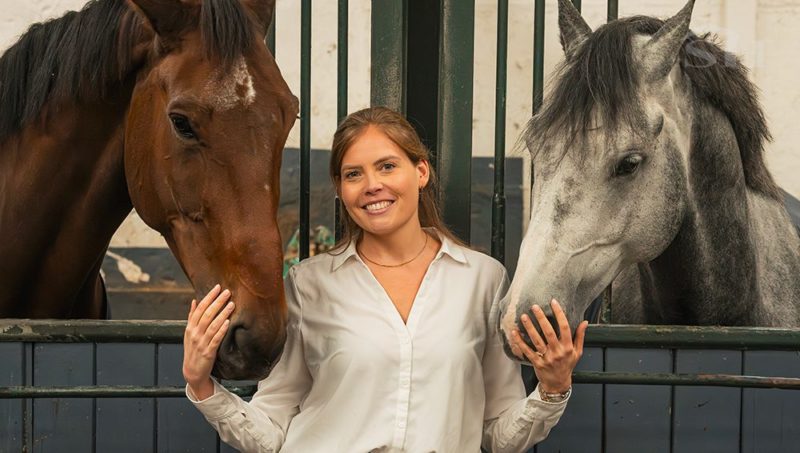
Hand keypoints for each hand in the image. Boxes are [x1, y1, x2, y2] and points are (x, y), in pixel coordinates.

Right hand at [182, 284, 234, 398]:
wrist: (192, 372)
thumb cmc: (193, 350)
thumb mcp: (189, 333)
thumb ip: (192, 317)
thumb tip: (194, 301)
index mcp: (190, 327)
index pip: (199, 308)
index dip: (209, 297)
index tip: (217, 287)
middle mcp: (194, 334)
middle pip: (206, 314)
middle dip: (217, 302)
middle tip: (228, 292)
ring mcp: (201, 343)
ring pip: (212, 325)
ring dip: (222, 314)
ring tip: (232, 304)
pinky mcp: (208, 352)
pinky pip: (215, 339)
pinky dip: (221, 330)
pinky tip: (227, 322)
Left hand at [509, 298, 587, 392]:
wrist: (558, 384)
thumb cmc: (567, 366)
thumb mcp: (578, 352)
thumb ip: (580, 336)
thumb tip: (585, 322)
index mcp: (568, 347)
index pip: (564, 327)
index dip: (559, 314)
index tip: (553, 302)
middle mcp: (558, 352)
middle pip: (549, 332)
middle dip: (541, 318)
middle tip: (534, 307)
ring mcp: (547, 358)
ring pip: (537, 340)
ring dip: (530, 328)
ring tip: (524, 317)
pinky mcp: (537, 363)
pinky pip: (527, 351)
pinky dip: (520, 342)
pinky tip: (514, 332)